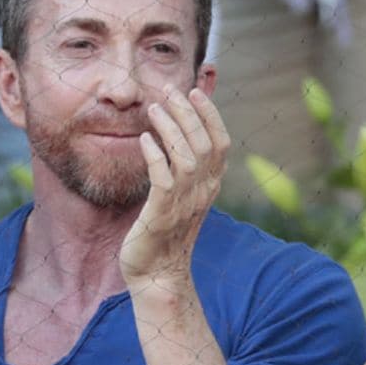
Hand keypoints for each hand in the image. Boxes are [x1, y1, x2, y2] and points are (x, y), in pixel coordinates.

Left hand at [119, 87, 228, 294]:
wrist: (158, 274)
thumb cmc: (166, 230)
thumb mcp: (183, 195)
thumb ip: (186, 166)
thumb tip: (181, 133)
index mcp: (211, 185)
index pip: (221, 142)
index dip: (210, 114)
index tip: (195, 91)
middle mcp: (203, 192)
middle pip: (205, 143)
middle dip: (188, 112)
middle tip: (169, 90)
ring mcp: (184, 204)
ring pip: (187, 156)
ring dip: (171, 128)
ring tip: (154, 108)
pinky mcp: (162, 215)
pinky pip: (163, 179)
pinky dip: (155, 156)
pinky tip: (144, 140)